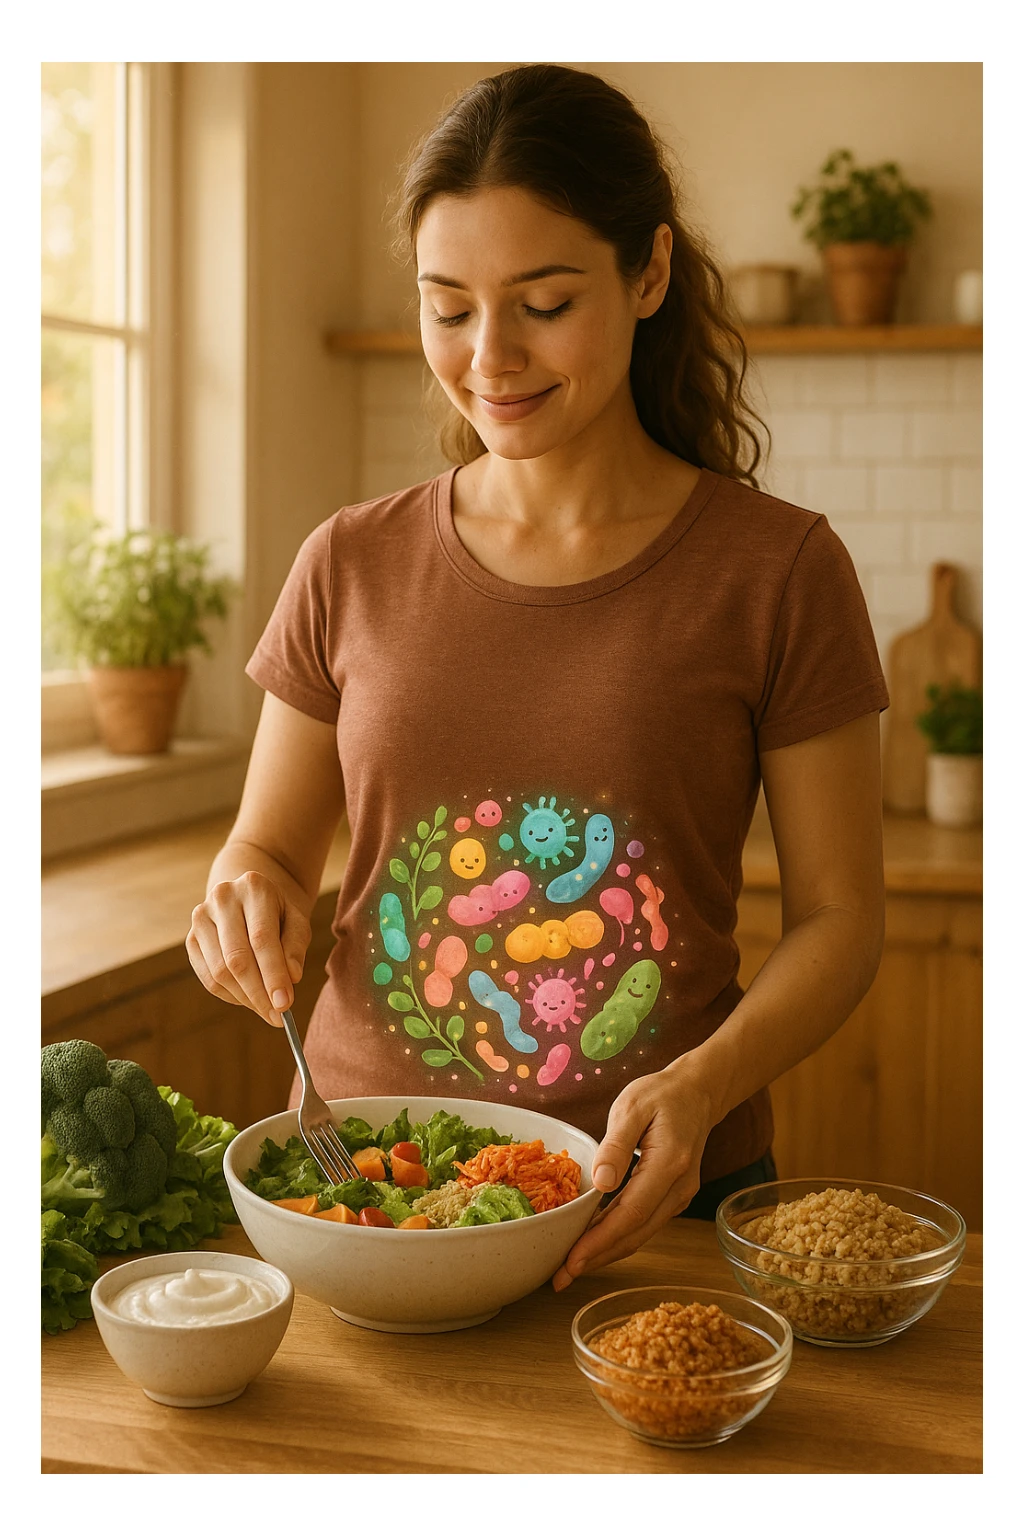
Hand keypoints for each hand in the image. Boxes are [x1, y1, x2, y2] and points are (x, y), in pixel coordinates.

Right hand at [186, 871, 311, 1027]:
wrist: (249, 896)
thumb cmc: (279, 912)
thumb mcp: (297, 920)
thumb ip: (296, 946)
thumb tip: (291, 977)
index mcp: (253, 887)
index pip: (262, 939)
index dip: (273, 974)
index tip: (285, 1005)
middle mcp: (222, 898)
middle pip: (237, 958)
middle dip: (259, 993)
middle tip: (278, 1017)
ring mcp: (201, 918)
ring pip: (220, 971)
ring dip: (245, 998)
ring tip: (267, 1010)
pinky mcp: (191, 939)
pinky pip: (208, 977)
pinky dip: (230, 995)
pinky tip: (249, 999)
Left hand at [552, 1060, 715, 1291]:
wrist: (697, 1092)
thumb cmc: (661, 1094)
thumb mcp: (632, 1106)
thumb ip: (616, 1144)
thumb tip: (601, 1184)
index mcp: (669, 1164)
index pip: (631, 1213)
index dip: (600, 1241)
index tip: (571, 1260)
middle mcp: (679, 1188)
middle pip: (636, 1233)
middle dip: (597, 1258)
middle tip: (560, 1276)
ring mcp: (680, 1195)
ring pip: (641, 1234)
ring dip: (606, 1252)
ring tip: (570, 1265)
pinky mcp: (674, 1197)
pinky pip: (644, 1224)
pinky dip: (618, 1236)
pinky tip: (593, 1240)